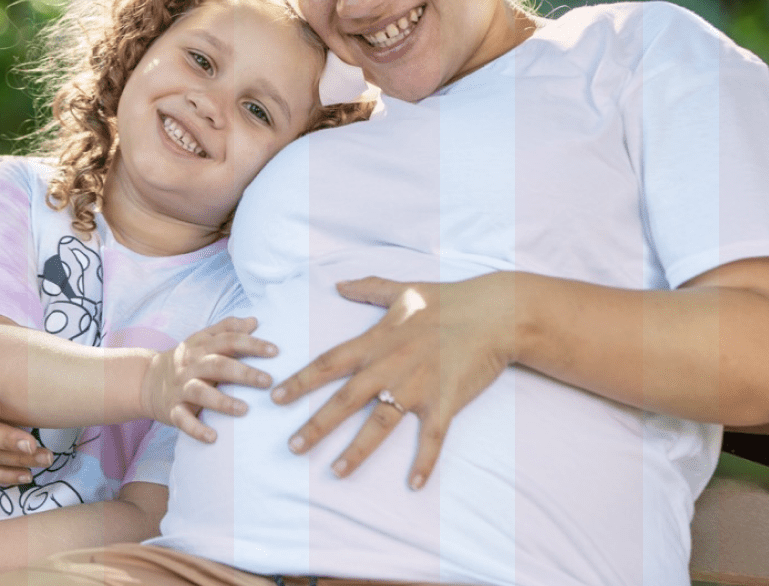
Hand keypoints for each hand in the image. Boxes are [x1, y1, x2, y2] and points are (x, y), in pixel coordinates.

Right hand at [142, 316, 276, 441]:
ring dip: (223, 401)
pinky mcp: (172, 410)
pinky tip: (213, 437)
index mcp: (202, 346)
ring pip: (201, 393)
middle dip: (244, 373)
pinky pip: (183, 420)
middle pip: (219, 365)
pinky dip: (196, 430)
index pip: (229, 340)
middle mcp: (192, 365)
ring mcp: (181, 388)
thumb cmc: (186, 360)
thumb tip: (254, 321)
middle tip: (268, 381)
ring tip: (244, 410)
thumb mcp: (202, 339)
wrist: (145, 380)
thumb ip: (227, 328)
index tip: (275, 351)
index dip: (252, 344)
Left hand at [271, 276, 516, 488]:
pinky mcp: (445, 401)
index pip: (329, 363)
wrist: (493, 313)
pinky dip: (424, 462)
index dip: (301, 381)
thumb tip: (338, 283)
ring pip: (380, 425)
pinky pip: (431, 438)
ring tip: (335, 472)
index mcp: (376, 340)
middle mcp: (390, 365)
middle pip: (345, 399)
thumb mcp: (403, 290)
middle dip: (316, 424)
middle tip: (291, 447)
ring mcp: (417, 386)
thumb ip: (368, 288)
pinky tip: (414, 485)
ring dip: (356, 451)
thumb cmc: (448, 299)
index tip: (276, 398)